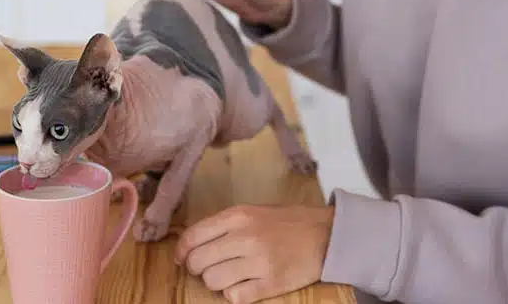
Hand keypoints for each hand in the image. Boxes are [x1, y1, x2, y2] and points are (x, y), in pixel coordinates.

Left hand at [174, 204, 334, 303]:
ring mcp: (258, 262)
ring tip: (228, 276)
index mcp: (238, 216)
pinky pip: (235, 296)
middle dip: (197, 268)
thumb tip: (191, 244)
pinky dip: (234, 294)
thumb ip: (224, 225)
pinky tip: (243, 286)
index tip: (182, 258)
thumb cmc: (286, 222)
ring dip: (216, 282)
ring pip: (213, 281)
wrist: (325, 235)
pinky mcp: (271, 284)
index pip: (193, 236)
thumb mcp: (253, 212)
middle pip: (198, 261)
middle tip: (207, 268)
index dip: (182, 251)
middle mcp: (245, 237)